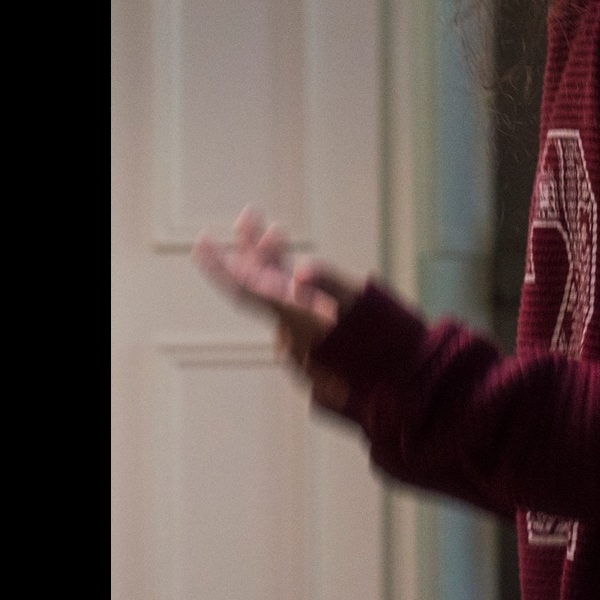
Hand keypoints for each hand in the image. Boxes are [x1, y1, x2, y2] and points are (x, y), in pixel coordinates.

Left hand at [191, 206, 365, 409]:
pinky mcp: (311, 339)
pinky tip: (298, 272)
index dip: (219, 267)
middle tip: (247, 215)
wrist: (399, 384)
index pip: (245, 290)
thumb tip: (300, 270)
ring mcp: (299, 336)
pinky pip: (290, 307)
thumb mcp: (360, 303)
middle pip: (258, 285)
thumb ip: (329, 282)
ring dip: (272, 263)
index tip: (200, 244)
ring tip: (275, 232)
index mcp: (294, 318)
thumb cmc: (384, 343)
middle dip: (250, 249)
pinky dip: (288, 284)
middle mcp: (289, 330)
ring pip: (275, 294)